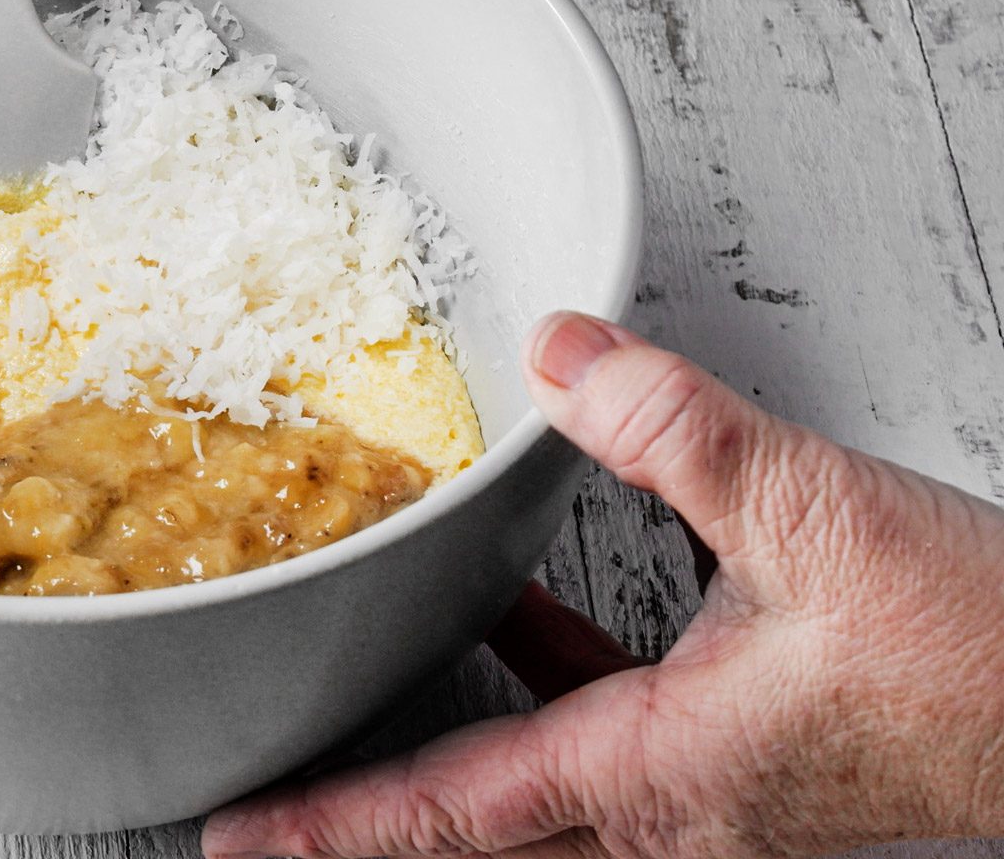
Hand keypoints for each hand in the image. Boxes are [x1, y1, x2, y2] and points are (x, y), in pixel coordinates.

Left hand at [203, 312, 1003, 857]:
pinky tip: (519, 616)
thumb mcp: (811, 515)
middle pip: (469, 840)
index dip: (333, 830)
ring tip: (351, 733)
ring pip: (527, 806)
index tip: (240, 837)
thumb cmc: (980, 656)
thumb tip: (560, 359)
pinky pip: (597, 742)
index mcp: (658, 775)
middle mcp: (669, 813)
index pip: (450, 815)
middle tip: (257, 820)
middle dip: (354, 831)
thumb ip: (671, 430)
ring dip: (434, 777)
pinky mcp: (737, 765)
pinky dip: (538, 687)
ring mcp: (703, 801)